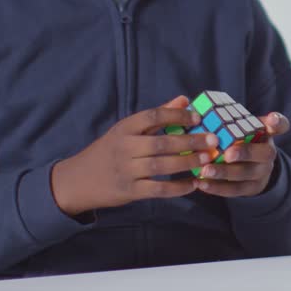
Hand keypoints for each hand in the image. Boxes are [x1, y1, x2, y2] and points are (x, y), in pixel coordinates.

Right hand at [51, 96, 218, 216]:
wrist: (77, 181)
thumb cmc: (108, 151)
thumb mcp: (126, 130)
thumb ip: (157, 116)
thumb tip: (184, 99)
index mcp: (124, 128)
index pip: (153, 116)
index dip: (177, 115)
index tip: (198, 116)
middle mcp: (124, 147)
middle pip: (162, 142)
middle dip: (190, 141)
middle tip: (213, 140)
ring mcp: (126, 170)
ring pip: (161, 165)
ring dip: (187, 162)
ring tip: (208, 159)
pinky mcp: (129, 191)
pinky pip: (158, 189)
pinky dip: (177, 188)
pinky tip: (193, 184)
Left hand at [196, 112, 290, 197]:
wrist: (254, 169)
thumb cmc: (240, 141)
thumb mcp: (241, 128)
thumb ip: (223, 116)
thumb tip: (188, 103)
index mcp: (266, 134)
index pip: (280, 125)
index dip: (277, 122)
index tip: (270, 119)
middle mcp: (268, 153)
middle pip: (263, 153)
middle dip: (245, 153)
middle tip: (227, 153)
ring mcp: (261, 172)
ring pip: (246, 174)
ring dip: (225, 172)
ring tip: (205, 170)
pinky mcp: (251, 188)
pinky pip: (235, 190)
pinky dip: (217, 188)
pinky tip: (201, 184)